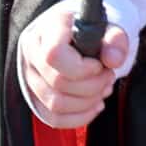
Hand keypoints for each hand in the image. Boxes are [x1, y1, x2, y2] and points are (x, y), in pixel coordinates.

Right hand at [18, 0, 130, 129]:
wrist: (76, 34)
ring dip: (88, 102)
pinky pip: (53, 118)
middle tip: (109, 76)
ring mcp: (30, 77)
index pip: (54, 55)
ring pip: (55, 104)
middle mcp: (32, 54)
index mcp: (48, 29)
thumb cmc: (92, 29)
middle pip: (58, 83)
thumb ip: (115, 40)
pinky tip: (95, 104)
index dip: (82, 67)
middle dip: (93, 85)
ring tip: (104, 88)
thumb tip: (114, 60)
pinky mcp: (34, 98)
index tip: (100, 65)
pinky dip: (79, 117)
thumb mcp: (108, 26)